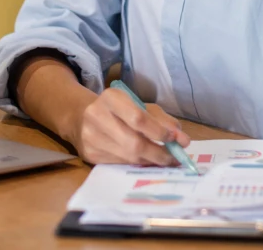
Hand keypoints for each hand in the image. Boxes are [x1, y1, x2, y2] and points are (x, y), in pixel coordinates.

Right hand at [72, 87, 191, 166]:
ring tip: (165, 161)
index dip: (159, 132)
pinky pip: (119, 164)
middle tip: (175, 158)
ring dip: (150, 161)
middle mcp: (97, 116)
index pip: (138, 118)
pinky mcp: (89, 154)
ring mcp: (91, 137)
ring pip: (127, 156)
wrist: (80, 116)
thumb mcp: (139, 105)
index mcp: (111, 98)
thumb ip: (162, 120)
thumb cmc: (117, 109)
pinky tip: (146, 161)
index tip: (176, 139)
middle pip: (133, 142)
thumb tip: (182, 139)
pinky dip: (136, 163)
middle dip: (158, 153)